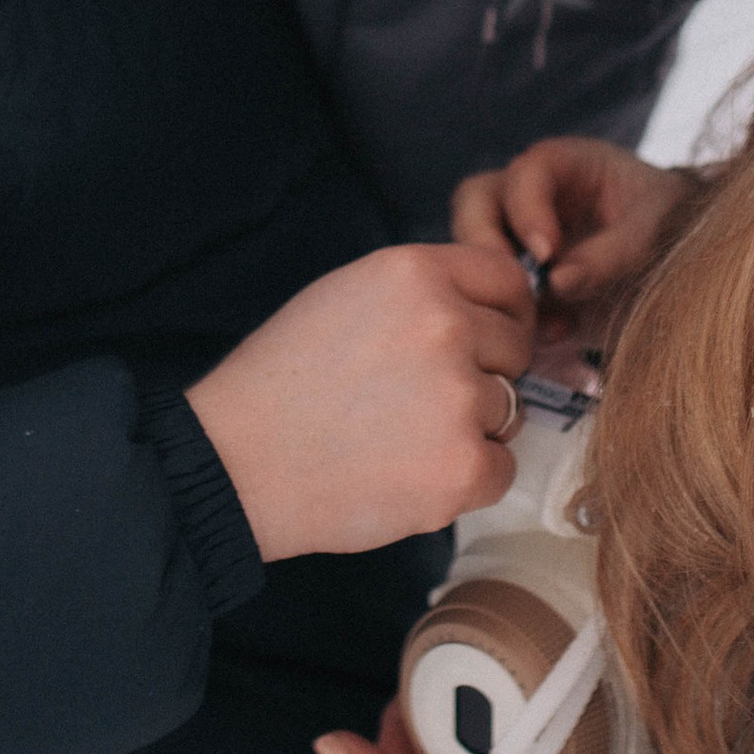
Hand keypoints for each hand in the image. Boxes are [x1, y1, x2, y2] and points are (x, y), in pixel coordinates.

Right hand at [186, 245, 531, 563]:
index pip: (508, 282)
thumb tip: (488, 311)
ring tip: (401, 438)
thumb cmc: (283, 382)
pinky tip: (411, 474)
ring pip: (510, 410)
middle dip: (483, 372)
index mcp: (415, 274)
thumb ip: (421, 292)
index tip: (485, 340)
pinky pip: (502, 468)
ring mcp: (459, 397)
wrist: (239, 463)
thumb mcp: (346, 295)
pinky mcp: (462, 466)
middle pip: (515, 347)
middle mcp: (446, 325)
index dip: (502, 314)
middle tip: (418, 399)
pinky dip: (467, 479)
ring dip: (470, 428)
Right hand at [450, 138, 702, 330]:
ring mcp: (517, 238)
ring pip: (472, 252)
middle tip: (518, 288)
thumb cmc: (673, 226)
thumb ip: (611, 254)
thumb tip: (557, 283)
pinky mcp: (519, 279)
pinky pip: (492, 294)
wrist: (685, 261)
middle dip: (485, 247)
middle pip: (474, 204)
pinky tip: (552, 338)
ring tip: (540, 323)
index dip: (527, 211)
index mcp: (564, 166)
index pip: (525, 173)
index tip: (546, 254)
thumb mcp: (654, 232)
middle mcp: (529, 197)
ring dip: (496, 288)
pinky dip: (512, 317)